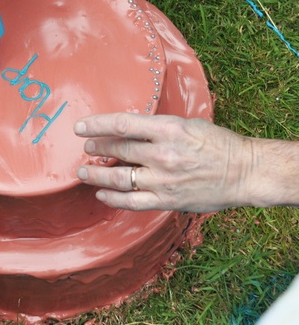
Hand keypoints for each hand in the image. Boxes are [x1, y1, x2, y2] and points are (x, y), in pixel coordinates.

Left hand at [73, 113, 254, 212]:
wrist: (245, 172)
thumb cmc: (217, 144)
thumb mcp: (186, 124)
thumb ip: (156, 128)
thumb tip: (127, 129)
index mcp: (168, 130)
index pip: (122, 124)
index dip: (96, 125)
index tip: (80, 127)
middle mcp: (162, 154)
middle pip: (117, 150)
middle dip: (96, 148)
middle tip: (86, 148)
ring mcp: (163, 180)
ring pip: (119, 178)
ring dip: (96, 175)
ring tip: (84, 172)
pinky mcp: (167, 200)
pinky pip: (132, 202)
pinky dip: (113, 199)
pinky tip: (102, 195)